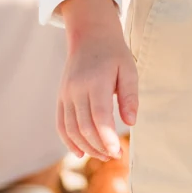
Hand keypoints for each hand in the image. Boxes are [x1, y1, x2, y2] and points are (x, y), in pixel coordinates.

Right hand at [55, 0, 138, 158]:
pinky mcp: (60, 98)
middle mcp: (76, 89)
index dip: (107, 137)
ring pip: (71, 129)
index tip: (117, 152)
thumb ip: (130, 96)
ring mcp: (66, 94)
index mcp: (96, 81)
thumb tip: (131, 122)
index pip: (99, 116)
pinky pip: (61, 124)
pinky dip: (68, 141)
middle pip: (85, 126)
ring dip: (87, 147)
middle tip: (116, 156)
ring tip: (103, 155)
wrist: (90, 36)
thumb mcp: (129, 69)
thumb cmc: (114, 54)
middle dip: (100, 146)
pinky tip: (80, 152)